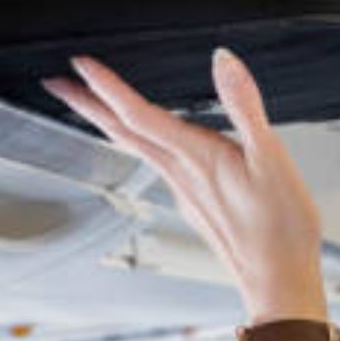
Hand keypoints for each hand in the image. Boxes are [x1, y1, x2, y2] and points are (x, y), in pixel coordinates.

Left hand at [43, 51, 327, 321]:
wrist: (279, 279)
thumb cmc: (280, 228)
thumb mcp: (272, 158)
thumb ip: (245, 106)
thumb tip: (224, 61)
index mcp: (196, 158)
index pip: (139, 114)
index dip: (108, 86)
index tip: (81, 64)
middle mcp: (182, 175)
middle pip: (124, 133)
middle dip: (88, 105)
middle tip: (58, 84)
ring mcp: (185, 192)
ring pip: (137, 150)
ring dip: (111, 125)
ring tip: (95, 108)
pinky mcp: (195, 205)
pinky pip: (158, 166)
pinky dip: (143, 145)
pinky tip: (152, 145)